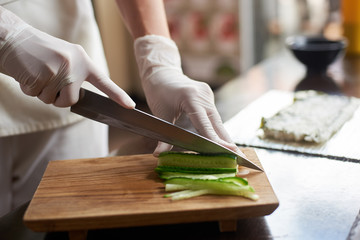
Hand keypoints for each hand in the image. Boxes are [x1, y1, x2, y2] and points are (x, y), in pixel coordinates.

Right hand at [0, 7, 134, 107]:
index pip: (104, 81)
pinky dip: (28, 88)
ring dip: (40, 92)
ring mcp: (58, 70)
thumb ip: (74, 75)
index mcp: (82, 60)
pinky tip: (27, 72)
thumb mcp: (63, 57)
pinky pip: (35, 95)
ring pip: (51, 100)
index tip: (131, 106)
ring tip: (36, 72)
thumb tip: (77, 97)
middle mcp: (74, 65)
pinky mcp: (42, 75)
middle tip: (46, 81)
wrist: (13, 37)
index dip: (117, 95)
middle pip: (70, 100)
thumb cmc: (38, 51)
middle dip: (57, 98)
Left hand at [134, 35, 238, 155]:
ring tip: (234, 154)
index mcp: (191, 98)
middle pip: (217, 123)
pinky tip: (223, 141)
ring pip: (218, 120)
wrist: (162, 72)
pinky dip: (217, 128)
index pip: (205, 124)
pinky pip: (214, 115)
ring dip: (224, 136)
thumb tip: (158, 155)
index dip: (216, 140)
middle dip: (227, 141)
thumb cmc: (158, 93)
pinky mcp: (208, 96)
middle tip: (240, 157)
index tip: (228, 151)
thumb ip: (163, 137)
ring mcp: (208, 95)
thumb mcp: (160, 116)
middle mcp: (203, 95)